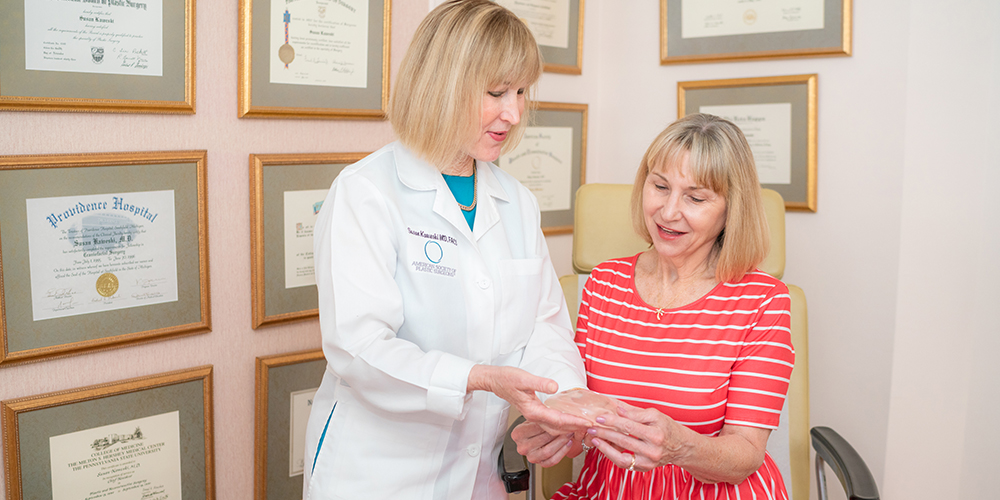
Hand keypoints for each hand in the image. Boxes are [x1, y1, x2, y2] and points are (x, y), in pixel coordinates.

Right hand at [467, 365, 590, 433]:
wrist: (494, 380)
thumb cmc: (506, 378)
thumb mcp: (523, 378)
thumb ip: (539, 382)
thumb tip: (554, 386)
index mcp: (532, 410)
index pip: (557, 420)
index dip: (573, 421)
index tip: (586, 422)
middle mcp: (533, 415)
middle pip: (558, 427)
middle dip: (575, 428)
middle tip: (591, 427)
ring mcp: (533, 415)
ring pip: (554, 427)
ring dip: (569, 428)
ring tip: (583, 426)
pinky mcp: (534, 411)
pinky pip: (550, 422)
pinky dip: (562, 424)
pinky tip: (569, 421)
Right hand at [511, 421, 580, 466]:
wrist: (532, 439)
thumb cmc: (534, 428)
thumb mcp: (534, 419)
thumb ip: (542, 417)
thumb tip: (559, 414)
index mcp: (518, 434)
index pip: (537, 427)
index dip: (552, 423)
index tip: (562, 419)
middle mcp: (522, 447)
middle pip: (544, 439)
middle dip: (559, 431)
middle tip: (569, 425)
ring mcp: (530, 457)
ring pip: (548, 451)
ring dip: (562, 441)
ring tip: (569, 434)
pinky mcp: (539, 463)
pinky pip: (552, 460)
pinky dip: (562, 452)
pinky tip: (568, 443)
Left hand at [585, 400, 686, 471]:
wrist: (681, 447)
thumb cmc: (667, 427)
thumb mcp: (654, 415)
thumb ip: (635, 413)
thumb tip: (617, 409)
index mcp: (656, 434)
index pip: (629, 426)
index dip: (612, 421)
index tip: (600, 417)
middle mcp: (652, 450)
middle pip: (623, 441)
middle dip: (605, 433)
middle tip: (592, 427)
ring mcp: (648, 462)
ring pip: (622, 457)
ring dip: (605, 448)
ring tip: (595, 439)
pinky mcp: (644, 468)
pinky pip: (624, 464)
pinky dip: (612, 456)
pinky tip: (604, 447)